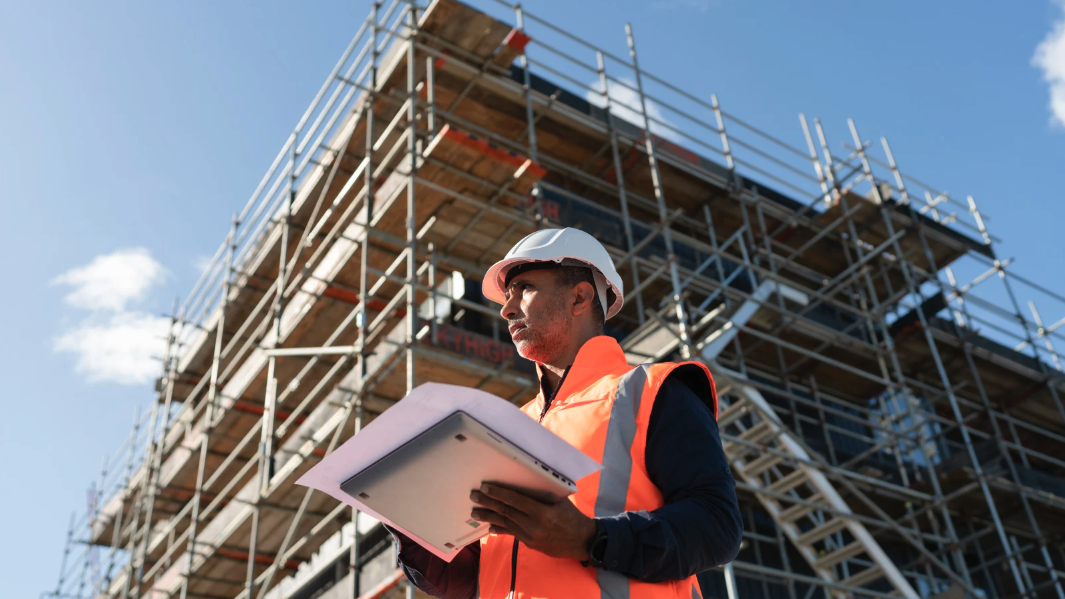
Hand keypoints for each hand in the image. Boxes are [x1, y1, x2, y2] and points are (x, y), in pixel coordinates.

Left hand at [470, 483, 596, 560]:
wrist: (582, 541)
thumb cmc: (572, 516)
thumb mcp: (559, 501)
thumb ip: (541, 496)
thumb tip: (521, 486)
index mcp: (542, 512)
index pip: (514, 500)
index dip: (498, 493)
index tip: (485, 487)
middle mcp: (533, 526)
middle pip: (506, 512)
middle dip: (488, 504)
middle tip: (473, 497)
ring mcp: (530, 537)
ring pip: (506, 524)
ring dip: (489, 517)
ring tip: (475, 512)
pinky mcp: (530, 544)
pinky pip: (512, 534)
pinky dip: (500, 529)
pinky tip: (489, 527)